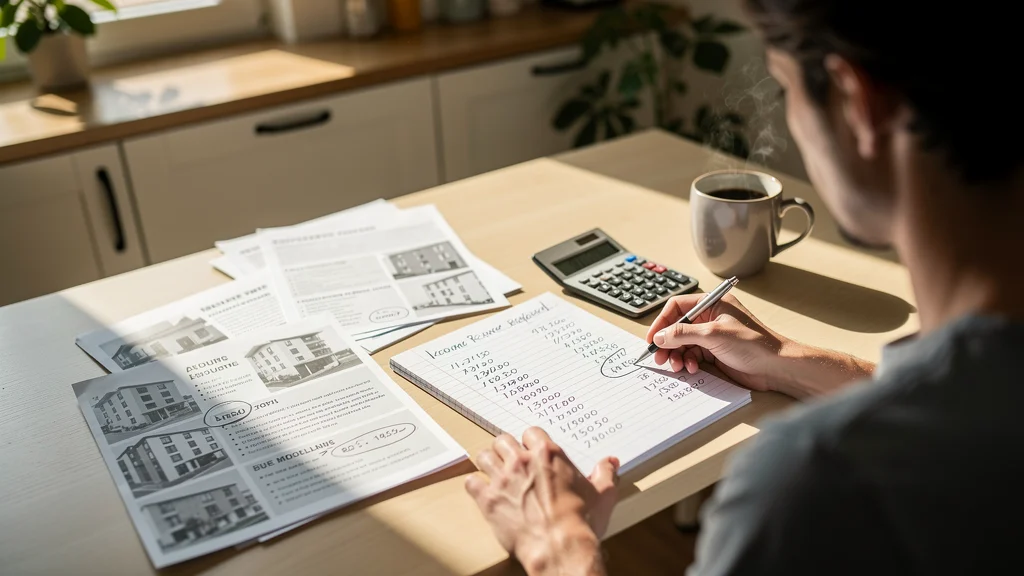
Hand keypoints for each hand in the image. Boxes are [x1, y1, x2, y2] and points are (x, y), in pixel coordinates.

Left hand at [465, 428, 617, 575]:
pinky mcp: (489, 500)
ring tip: (493, 472)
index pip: (531, 433)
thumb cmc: (581, 522)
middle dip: (505, 449)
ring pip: (484, 456)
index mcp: (548, 454)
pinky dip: (475, 486)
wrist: (560, 546)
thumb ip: (605, 474)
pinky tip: (481, 491)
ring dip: (488, 462)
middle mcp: (522, 461)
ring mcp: (502, 479)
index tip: (531, 450)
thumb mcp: (602, 495)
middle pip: (503, 440)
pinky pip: (471, 482)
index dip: (530, 442)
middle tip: (510, 460)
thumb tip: (610, 463)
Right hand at [645, 293, 789, 391]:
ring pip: (683, 343)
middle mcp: (710, 318)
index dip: (662, 322)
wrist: (776, 367)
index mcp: (711, 304)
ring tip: (677, 365)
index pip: (677, 307)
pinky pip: (693, 355)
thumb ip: (683, 334)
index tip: (653, 338)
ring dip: (677, 355)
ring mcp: (712, 336)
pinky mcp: (715, 352)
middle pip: (677, 327)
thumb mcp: (712, 335)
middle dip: (667, 342)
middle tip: (659, 357)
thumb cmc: (753, 343)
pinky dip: (688, 362)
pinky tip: (692, 369)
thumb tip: (660, 336)